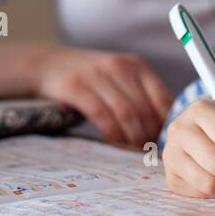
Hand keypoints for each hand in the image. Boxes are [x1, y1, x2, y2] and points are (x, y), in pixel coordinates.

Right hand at [36, 47, 172, 145]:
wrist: (48, 63)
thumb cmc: (91, 77)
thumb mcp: (119, 77)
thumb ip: (141, 96)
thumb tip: (164, 129)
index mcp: (136, 65)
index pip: (162, 97)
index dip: (165, 123)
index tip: (165, 142)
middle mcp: (118, 66)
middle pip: (143, 108)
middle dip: (149, 135)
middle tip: (149, 152)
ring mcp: (96, 74)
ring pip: (125, 112)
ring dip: (132, 137)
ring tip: (133, 151)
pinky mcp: (75, 86)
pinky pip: (100, 113)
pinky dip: (111, 132)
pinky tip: (114, 142)